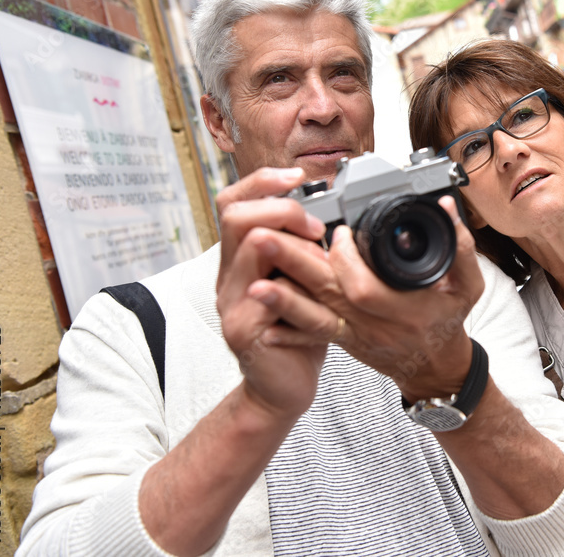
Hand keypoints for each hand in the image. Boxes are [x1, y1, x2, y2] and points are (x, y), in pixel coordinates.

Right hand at [214, 167, 338, 419]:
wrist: (283, 386)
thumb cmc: (298, 331)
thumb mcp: (303, 281)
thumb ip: (306, 251)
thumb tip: (335, 215)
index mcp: (241, 259)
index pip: (234, 202)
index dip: (264, 182)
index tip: (298, 176)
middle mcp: (229, 276)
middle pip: (236, 215)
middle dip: (282, 209)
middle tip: (314, 226)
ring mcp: (231, 302)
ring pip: (250, 246)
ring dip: (292, 240)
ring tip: (317, 251)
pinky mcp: (243, 328)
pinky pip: (265, 294)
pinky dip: (295, 284)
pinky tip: (313, 288)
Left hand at [262, 195, 484, 401]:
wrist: (436, 370)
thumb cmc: (450, 324)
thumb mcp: (469, 287)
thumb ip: (461, 248)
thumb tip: (445, 207)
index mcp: (408, 311)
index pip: (364, 288)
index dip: (346, 260)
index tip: (338, 231)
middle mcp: (377, 327)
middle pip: (328, 297)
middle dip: (296, 265)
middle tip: (266, 236)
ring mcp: (357, 337)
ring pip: (313, 314)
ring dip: (282, 294)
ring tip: (255, 271)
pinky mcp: (344, 341)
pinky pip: (311, 332)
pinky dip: (287, 323)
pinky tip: (261, 311)